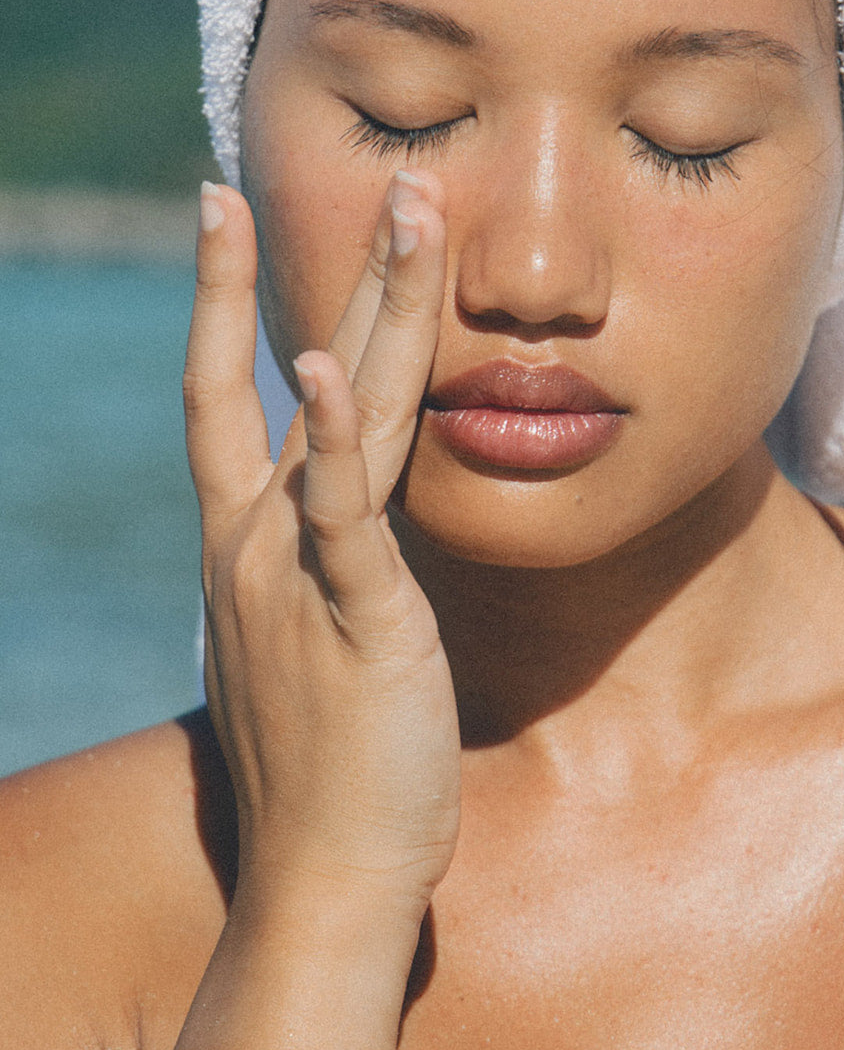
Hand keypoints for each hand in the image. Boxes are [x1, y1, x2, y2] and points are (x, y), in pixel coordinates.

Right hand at [183, 171, 460, 921]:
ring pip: (337, 412)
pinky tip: (326, 365)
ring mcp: (296, 573)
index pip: (229, 394)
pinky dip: (336, 438)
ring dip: (370, 304)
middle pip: (291, 372)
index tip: (229, 214)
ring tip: (408, 210)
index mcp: (248, 543)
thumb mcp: (304, 644)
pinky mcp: (354, 615)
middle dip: (339, 268)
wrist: (325, 873)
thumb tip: (328, 535)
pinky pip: (343, 513)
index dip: (229, 298)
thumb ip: (314, 572)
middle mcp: (257, 540)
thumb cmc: (326, 766)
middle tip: (388, 176)